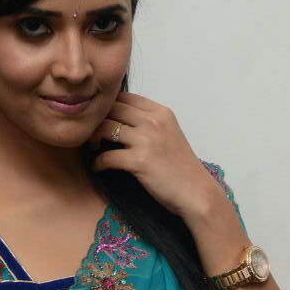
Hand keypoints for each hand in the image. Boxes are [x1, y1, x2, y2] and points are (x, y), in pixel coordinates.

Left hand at [88, 91, 226, 224]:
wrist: (196, 192)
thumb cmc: (181, 168)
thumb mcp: (169, 134)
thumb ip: (150, 123)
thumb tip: (121, 120)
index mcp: (161, 112)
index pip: (125, 97)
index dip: (108, 107)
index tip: (101, 120)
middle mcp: (153, 121)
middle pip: (112, 108)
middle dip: (97, 120)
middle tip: (92, 135)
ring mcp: (146, 140)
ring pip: (105, 128)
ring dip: (93, 139)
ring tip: (94, 149)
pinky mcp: (139, 161)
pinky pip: (106, 156)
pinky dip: (97, 163)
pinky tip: (98, 168)